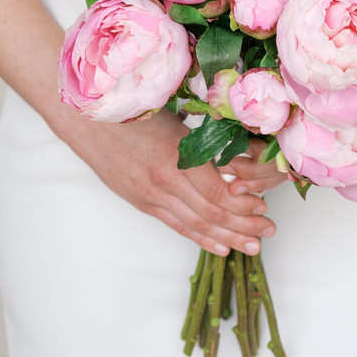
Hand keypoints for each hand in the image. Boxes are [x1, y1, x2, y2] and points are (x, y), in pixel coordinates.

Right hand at [59, 107, 277, 256]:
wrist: (87, 119)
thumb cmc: (133, 109)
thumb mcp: (174, 116)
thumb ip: (205, 138)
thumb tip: (244, 151)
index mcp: (176, 155)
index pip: (217, 192)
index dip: (244, 204)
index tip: (264, 205)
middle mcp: (164, 180)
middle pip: (211, 213)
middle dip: (244, 225)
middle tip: (268, 231)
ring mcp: (151, 195)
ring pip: (196, 224)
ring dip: (227, 237)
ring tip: (252, 246)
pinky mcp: (141, 201)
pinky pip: (176, 226)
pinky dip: (200, 238)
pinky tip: (220, 247)